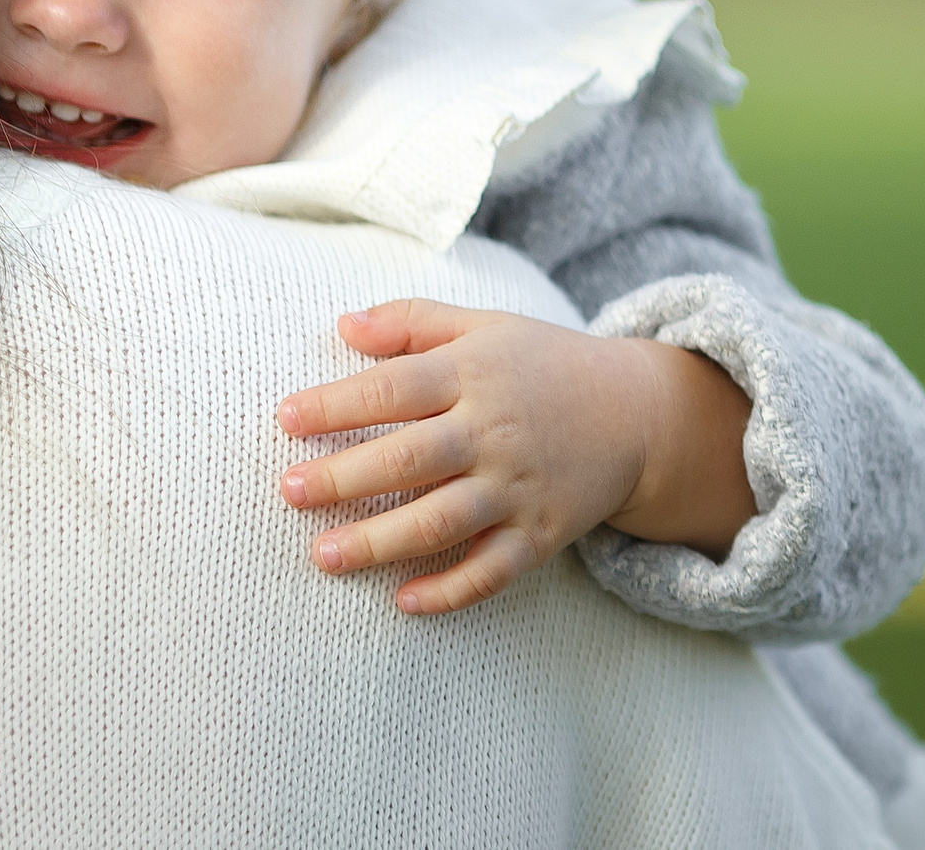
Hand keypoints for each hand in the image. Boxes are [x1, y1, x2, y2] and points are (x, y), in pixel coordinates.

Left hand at [275, 298, 755, 614]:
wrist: (639, 414)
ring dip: (380, 542)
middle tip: (289, 491)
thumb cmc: (542, 364)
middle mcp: (494, 432)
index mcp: (474, 374)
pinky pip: (493, 570)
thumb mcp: (483, 326)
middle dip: (344, 477)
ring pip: (443, 522)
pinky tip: (403, 602)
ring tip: (322, 554)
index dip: (336, 404)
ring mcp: (519, 488)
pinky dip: (451, 590)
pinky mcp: (543, 534)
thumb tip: (343, 325)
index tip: (284, 418)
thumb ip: (411, 322)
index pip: (393, 388)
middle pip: (410, 458)